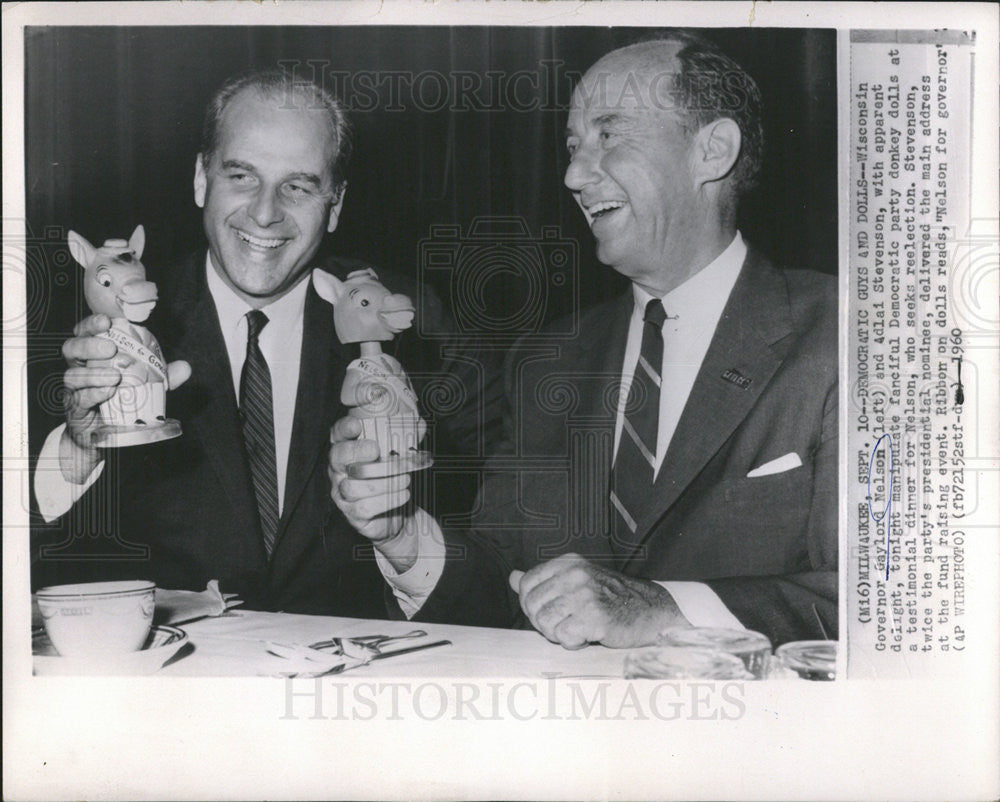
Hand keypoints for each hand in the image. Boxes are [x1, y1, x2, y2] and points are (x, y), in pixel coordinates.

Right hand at [59, 314, 190, 482]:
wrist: (106, 434)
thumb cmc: (123, 401)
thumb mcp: (146, 385)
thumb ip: (163, 375)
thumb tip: (185, 367)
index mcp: (92, 356)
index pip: (84, 333)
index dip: (91, 324)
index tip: (106, 321)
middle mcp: (78, 369)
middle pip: (71, 349)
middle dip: (88, 345)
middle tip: (110, 348)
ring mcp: (73, 390)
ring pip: (72, 376)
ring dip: (93, 373)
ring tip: (115, 375)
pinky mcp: (75, 410)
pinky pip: (78, 400)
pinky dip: (93, 394)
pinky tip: (108, 392)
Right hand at [328, 415, 414, 555]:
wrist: (401, 511)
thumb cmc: (397, 476)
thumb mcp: (402, 451)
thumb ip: (405, 435)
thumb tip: (419, 424)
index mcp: (349, 449)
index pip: (338, 434)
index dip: (343, 428)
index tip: (356, 425)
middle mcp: (340, 471)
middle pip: (338, 458)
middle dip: (357, 452)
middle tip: (377, 450)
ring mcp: (343, 493)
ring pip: (353, 486)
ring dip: (383, 481)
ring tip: (405, 479)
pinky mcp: (353, 514)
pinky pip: (364, 507)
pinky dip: (387, 500)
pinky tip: (403, 494)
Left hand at [508, 553, 689, 648]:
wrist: (651, 611)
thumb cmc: (613, 599)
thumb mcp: (577, 581)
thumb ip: (544, 580)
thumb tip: (513, 577)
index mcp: (568, 562)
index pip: (527, 584)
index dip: (532, 605)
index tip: (550, 612)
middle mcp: (576, 574)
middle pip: (533, 606)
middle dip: (544, 623)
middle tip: (566, 624)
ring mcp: (586, 594)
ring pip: (545, 623)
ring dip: (559, 634)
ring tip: (579, 629)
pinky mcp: (595, 617)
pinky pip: (564, 638)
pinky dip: (574, 643)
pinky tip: (589, 635)